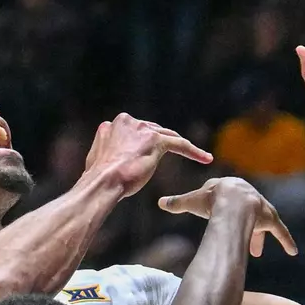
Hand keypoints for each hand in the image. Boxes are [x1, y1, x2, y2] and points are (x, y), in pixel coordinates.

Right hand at [85, 113, 212, 196]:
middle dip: (162, 144)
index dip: (143, 144)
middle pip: (153, 131)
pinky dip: (194, 152)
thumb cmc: (99, 179)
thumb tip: (108, 159)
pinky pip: (180, 144)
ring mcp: (143, 130)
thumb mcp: (99, 159)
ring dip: (182, 146)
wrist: (103, 182)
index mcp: (113, 125)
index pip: (135, 132)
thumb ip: (108, 151)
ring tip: (197, 156)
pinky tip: (205, 159)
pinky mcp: (156, 140)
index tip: (147, 154)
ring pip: (168, 136)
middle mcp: (128, 122)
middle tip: (173, 159)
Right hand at [158, 177, 298, 256]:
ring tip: (256, 251)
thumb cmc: (211, 200)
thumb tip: (160, 202)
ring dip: (258, 236)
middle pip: (245, 213)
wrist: (230, 200)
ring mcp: (260, 207)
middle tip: (233, 238)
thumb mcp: (191, 201)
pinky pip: (280, 231)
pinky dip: (286, 241)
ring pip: (262, 222)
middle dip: (241, 226)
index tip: (219, 220)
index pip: (226, 199)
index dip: (221, 212)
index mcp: (229, 189)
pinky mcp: (270, 218)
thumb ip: (177, 203)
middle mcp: (248, 197)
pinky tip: (293, 252)